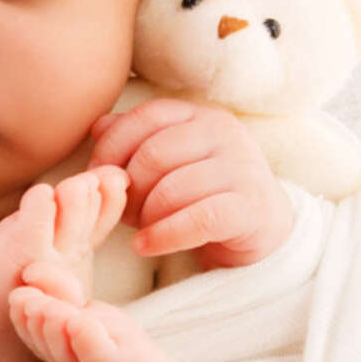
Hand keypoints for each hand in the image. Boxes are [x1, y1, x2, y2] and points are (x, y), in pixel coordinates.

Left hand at [86, 98, 293, 270]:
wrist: (262, 227)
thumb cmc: (205, 191)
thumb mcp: (171, 160)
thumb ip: (136, 139)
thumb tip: (98, 127)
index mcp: (200, 115)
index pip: (146, 116)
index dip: (113, 148)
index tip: (99, 177)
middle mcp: (225, 133)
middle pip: (154, 154)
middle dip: (129, 189)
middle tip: (122, 212)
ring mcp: (242, 168)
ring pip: (173, 188)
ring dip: (145, 216)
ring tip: (139, 229)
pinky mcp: (251, 208)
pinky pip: (198, 220)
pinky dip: (164, 236)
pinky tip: (145, 246)